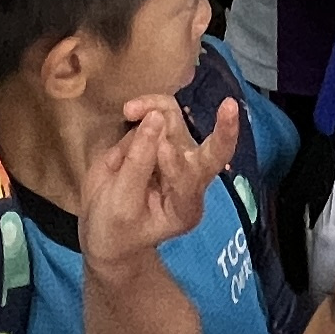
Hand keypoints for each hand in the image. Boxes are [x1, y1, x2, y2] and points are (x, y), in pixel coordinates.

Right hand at [81, 90, 241, 278]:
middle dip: (224, 130)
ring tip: (129, 111)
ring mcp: (179, 156)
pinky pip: (161, 111)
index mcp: (185, 207)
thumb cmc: (115, 227)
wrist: (103, 227)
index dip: (176, 163)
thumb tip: (154, 118)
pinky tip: (128, 114)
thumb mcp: (121, 204)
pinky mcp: (164, 139)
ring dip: (156, 108)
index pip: (193, 181)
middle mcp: (190, 179)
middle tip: (231, 106)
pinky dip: (145, 107)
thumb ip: (137, 163)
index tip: (163, 148)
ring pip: (179, 121)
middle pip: (212, 150)